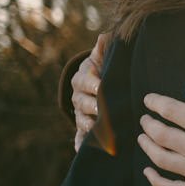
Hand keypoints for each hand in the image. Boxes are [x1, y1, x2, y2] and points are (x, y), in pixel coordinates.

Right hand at [72, 33, 108, 151]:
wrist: (94, 88)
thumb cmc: (103, 70)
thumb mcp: (102, 59)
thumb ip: (104, 49)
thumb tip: (106, 35)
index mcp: (81, 80)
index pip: (85, 82)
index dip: (93, 84)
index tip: (102, 86)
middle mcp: (78, 99)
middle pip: (83, 104)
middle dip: (93, 107)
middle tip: (104, 111)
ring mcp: (79, 115)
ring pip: (82, 122)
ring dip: (90, 127)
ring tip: (101, 132)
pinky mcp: (82, 130)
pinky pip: (78, 139)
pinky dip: (80, 145)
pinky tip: (82, 150)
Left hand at [137, 67, 184, 185]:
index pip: (173, 111)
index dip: (156, 103)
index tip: (149, 100)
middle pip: (161, 135)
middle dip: (148, 124)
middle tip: (145, 119)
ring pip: (161, 159)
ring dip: (146, 146)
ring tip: (143, 137)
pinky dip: (154, 181)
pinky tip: (147, 171)